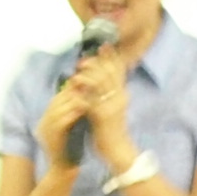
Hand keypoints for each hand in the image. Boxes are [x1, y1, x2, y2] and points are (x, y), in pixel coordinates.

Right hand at [32, 74, 92, 174]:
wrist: (63, 171)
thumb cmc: (71, 149)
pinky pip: (61, 120)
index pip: (58, 97)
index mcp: (47, 119)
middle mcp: (43, 122)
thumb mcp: (72, 128)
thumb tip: (84, 97)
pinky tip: (84, 108)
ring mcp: (45, 129)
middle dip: (74, 90)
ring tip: (89, 94)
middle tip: (89, 84)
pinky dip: (73, 112)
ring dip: (74, 99)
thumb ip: (74, 114)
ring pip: (58, 107)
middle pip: (57, 99)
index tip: (87, 82)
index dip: (72, 88)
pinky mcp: (51, 137)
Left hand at [71, 54, 137, 169]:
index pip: (119, 70)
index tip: (104, 45)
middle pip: (109, 72)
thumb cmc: (112, 130)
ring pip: (100, 83)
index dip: (111, 57)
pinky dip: (81, 94)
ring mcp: (111, 106)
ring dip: (87, 76)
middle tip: (82, 61)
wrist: (118, 150)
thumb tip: (99, 80)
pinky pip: (91, 100)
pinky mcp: (102, 116)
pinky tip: (74, 91)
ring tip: (76, 75)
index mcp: (122, 94)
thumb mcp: (113, 108)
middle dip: (95, 63)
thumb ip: (109, 94)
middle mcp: (119, 97)